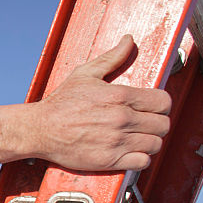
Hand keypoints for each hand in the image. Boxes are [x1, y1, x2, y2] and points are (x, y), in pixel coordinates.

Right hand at [0, 35, 171, 170]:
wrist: (39, 129)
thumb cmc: (60, 103)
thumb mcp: (85, 74)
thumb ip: (112, 58)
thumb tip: (128, 41)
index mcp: (120, 96)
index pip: (163, 102)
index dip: (161, 105)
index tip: (153, 108)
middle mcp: (122, 119)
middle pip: (163, 124)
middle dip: (157, 123)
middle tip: (146, 124)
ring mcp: (116, 141)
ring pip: (155, 143)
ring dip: (150, 141)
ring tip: (139, 138)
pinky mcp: (109, 160)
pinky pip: (142, 162)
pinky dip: (141, 158)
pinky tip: (132, 152)